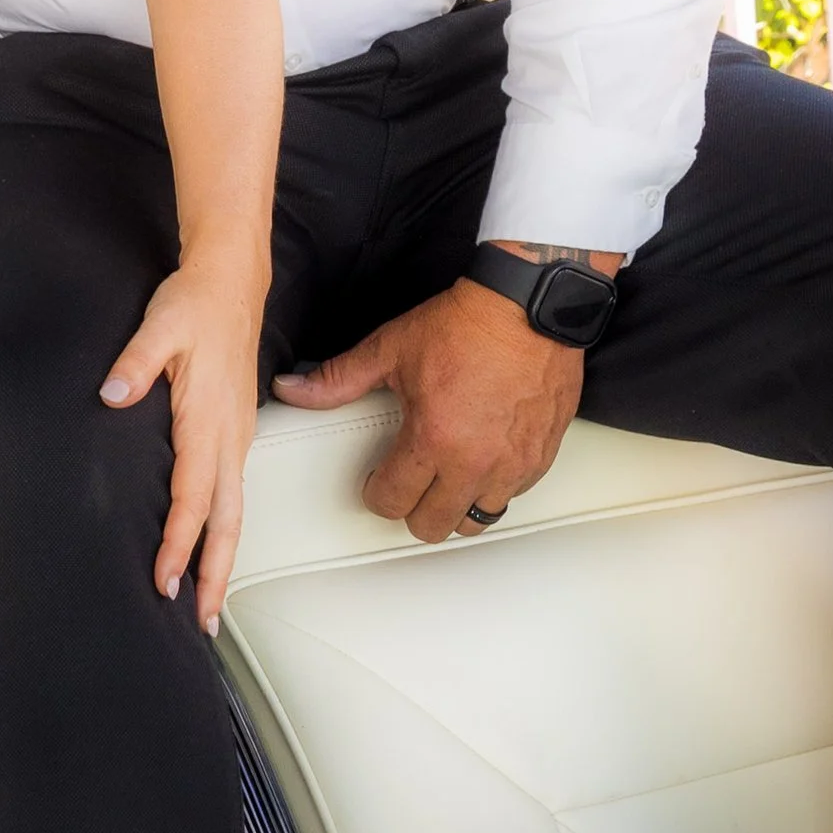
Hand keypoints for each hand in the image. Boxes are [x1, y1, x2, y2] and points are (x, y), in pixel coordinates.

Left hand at [100, 264, 264, 628]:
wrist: (230, 282)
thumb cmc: (195, 304)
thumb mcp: (160, 326)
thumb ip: (135, 361)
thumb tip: (113, 394)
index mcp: (208, 420)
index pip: (193, 498)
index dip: (178, 543)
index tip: (164, 580)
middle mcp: (229, 437)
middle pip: (226, 523)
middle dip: (216, 575)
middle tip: (204, 622)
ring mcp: (236, 437)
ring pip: (233, 514)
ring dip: (222, 560)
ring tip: (210, 603)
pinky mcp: (234, 433)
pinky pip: (231, 495)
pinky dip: (223, 530)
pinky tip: (210, 547)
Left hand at [271, 277, 583, 541]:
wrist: (527, 306)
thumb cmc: (466, 325)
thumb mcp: (390, 350)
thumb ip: (337, 379)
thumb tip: (292, 388)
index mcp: (433, 439)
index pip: (393, 502)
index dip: (377, 493)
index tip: (378, 481)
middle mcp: (475, 461)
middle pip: (433, 526)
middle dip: (413, 509)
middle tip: (409, 483)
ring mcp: (512, 464)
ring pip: (475, 520)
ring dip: (455, 507)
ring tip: (444, 481)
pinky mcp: (540, 458)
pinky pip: (511, 498)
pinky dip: (493, 490)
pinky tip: (481, 465)